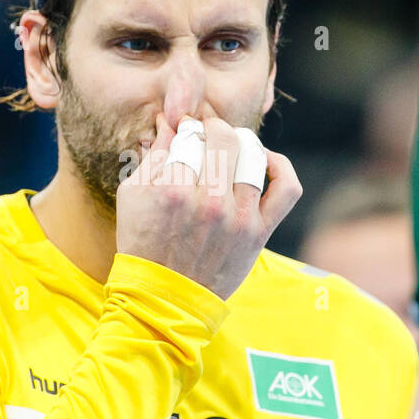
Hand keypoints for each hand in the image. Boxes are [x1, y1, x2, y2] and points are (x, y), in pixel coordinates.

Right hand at [115, 109, 301, 300]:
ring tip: (231, 147)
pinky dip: (280, 166)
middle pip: (223, 138)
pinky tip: (265, 160)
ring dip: (241, 143)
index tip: (185, 134)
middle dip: (212, 129)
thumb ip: (152, 155)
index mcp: (172, 190)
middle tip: (206, 136)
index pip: (190, 136)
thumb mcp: (132, 195)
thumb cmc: (143, 243)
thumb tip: (170, 123)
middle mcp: (209, 202)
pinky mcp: (259, 231)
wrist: (164, 296)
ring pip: (253, 155)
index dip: (186, 129)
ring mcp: (238, 217)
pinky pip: (286, 188)